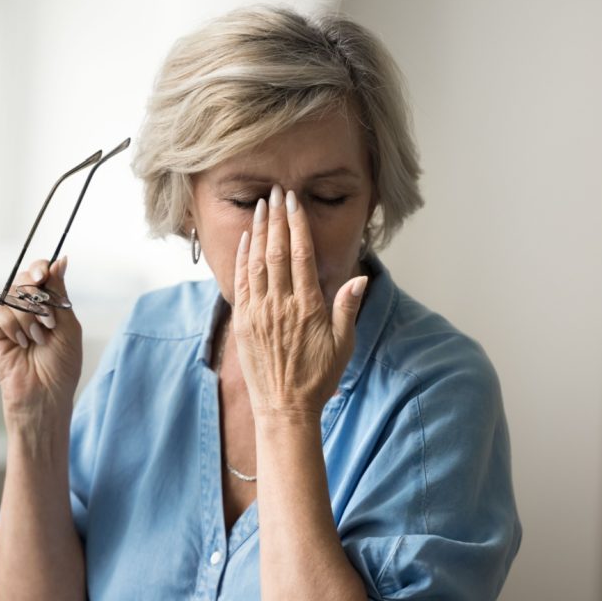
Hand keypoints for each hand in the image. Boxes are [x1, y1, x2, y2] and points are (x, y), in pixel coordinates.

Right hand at [0, 257, 81, 429]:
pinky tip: (22, 342)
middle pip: (24, 279)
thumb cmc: (61, 366)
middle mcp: (28, 307)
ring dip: (28, 316)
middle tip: (48, 318)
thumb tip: (59, 260)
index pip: (40, 273)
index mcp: (48, 304)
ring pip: (11, 294)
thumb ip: (60, 292)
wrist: (45, 394)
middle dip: (36, 295)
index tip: (44, 275)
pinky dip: (12, 325)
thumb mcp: (68, 325)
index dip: (40, 268)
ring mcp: (10, 318)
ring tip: (38, 338)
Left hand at [232, 186, 367, 422]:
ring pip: (257, 262)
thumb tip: (359, 278)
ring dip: (259, 231)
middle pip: (277, 251)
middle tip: (276, 192)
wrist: (284, 407)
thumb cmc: (318, 377)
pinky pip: (242, 282)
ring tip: (261, 206)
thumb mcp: (342, 344)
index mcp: (308, 306)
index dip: (297, 225)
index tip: (294, 202)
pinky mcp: (244, 321)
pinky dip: (243, 258)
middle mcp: (281, 304)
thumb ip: (347, 308)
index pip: (301, 255)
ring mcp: (259, 312)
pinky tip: (247, 239)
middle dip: (276, 219)